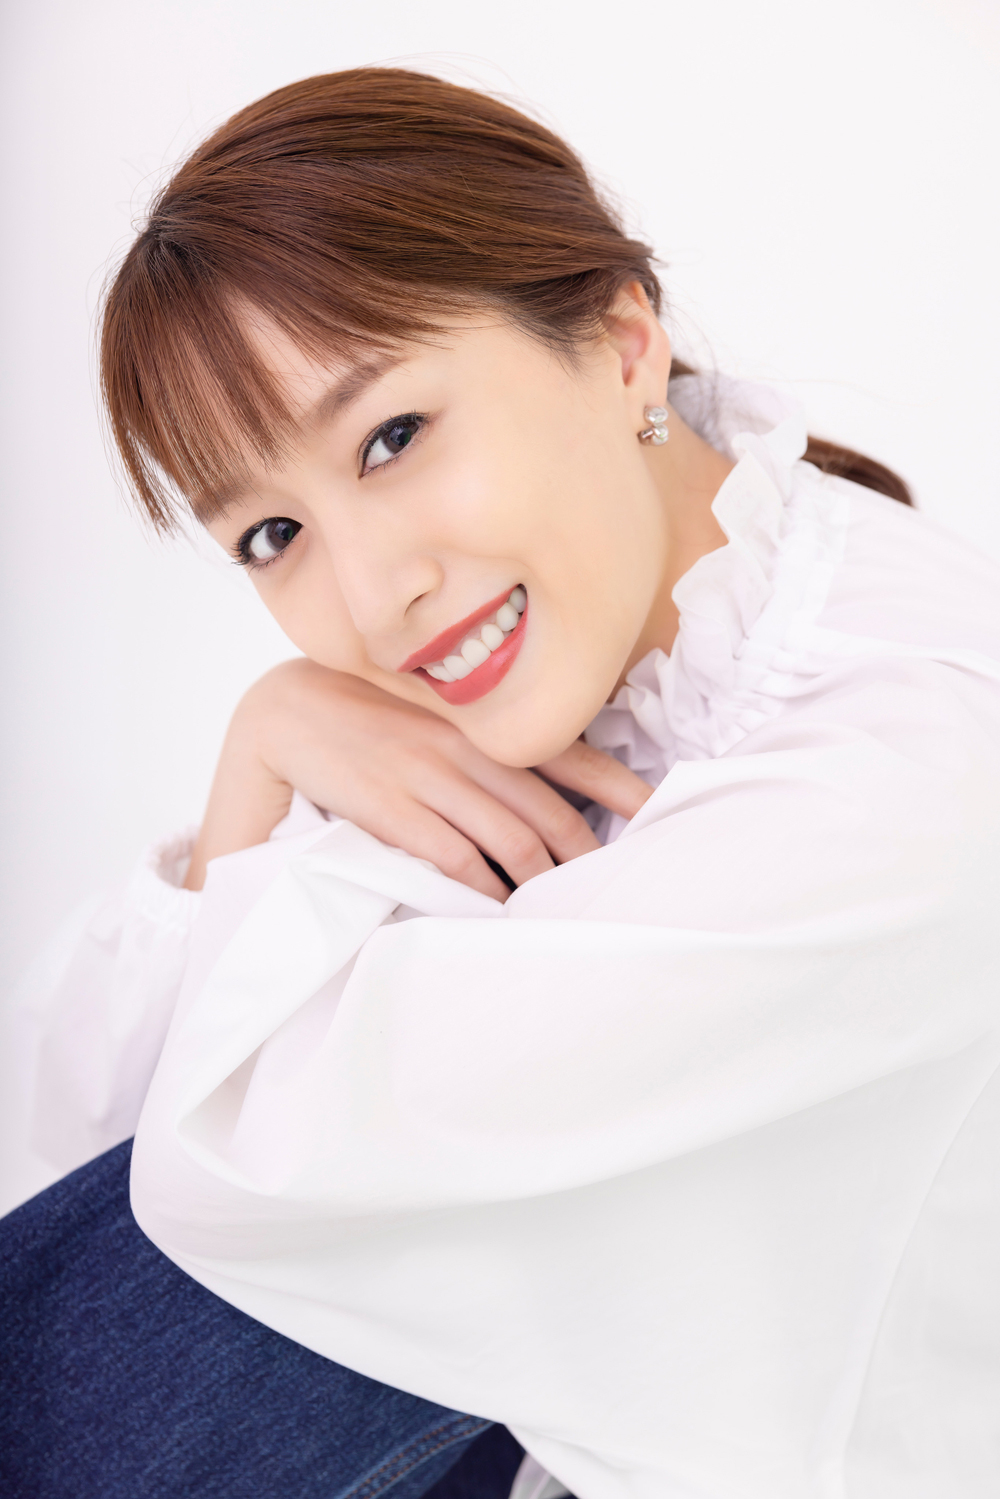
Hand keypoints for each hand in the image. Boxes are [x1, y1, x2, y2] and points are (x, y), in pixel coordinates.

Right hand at [184, 659, 652, 898]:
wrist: (290, 712)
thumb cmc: (373, 717)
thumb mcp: (436, 715)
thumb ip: (487, 741)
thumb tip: (546, 781)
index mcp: (483, 724)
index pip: (571, 754)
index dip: (618, 786)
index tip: (657, 812)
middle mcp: (466, 747)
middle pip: (549, 811)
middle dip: (585, 856)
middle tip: (610, 887)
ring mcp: (430, 778)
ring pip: (510, 839)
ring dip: (541, 882)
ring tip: (560, 910)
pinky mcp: (392, 809)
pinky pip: (455, 859)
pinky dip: (484, 890)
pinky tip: (498, 910)